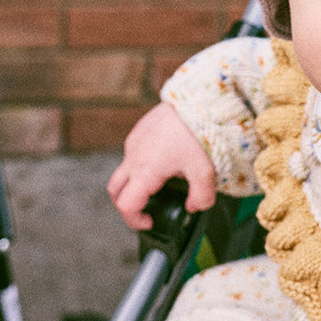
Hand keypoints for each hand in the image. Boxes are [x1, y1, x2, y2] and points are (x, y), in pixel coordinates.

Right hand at [107, 102, 216, 229]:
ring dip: (134, 184)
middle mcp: (133, 157)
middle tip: (147, 209)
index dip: (134, 220)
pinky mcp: (139, 131)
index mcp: (145, 171)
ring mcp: (133, 143)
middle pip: (115, 191)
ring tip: (159, 184)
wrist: (194, 99)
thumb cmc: (197, 132)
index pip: (125, 205)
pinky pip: (132, 154)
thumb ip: (201, 197)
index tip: (150, 221)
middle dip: (127, 205)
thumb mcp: (205, 171)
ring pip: (123, 172)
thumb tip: (193, 207)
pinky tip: (163, 162)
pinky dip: (140, 166)